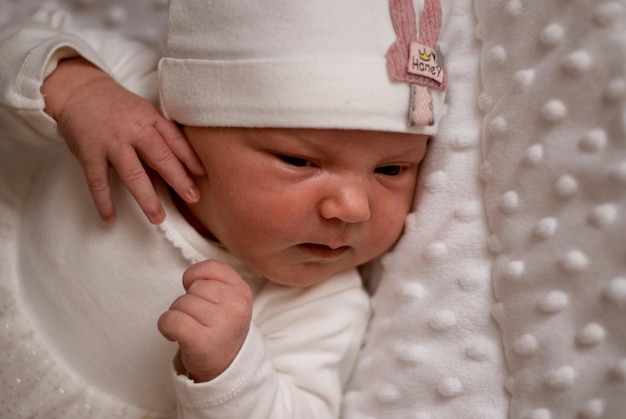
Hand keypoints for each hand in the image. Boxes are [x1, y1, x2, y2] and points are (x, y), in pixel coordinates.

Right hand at [41, 57, 205, 223]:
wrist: (79, 89)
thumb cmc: (118, 107)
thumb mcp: (144, 113)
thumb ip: (161, 136)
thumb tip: (185, 164)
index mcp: (150, 119)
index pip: (175, 140)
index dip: (191, 157)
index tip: (204, 175)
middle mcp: (133, 130)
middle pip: (160, 157)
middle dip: (178, 179)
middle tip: (193, 198)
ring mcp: (111, 143)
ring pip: (133, 174)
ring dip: (146, 198)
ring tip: (157, 217)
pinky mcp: (89, 153)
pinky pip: (98, 181)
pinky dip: (104, 201)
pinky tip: (110, 218)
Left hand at [158, 260, 253, 382]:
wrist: (225, 367)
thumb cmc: (221, 328)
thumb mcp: (231, 300)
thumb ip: (216, 281)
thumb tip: (189, 276)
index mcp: (242, 292)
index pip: (210, 267)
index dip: (196, 278)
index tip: (200, 294)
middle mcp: (235, 306)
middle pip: (194, 287)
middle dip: (189, 300)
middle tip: (199, 318)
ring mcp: (220, 324)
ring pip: (180, 303)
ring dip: (178, 315)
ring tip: (192, 328)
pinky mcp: (201, 341)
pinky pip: (170, 320)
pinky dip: (166, 326)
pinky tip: (176, 335)